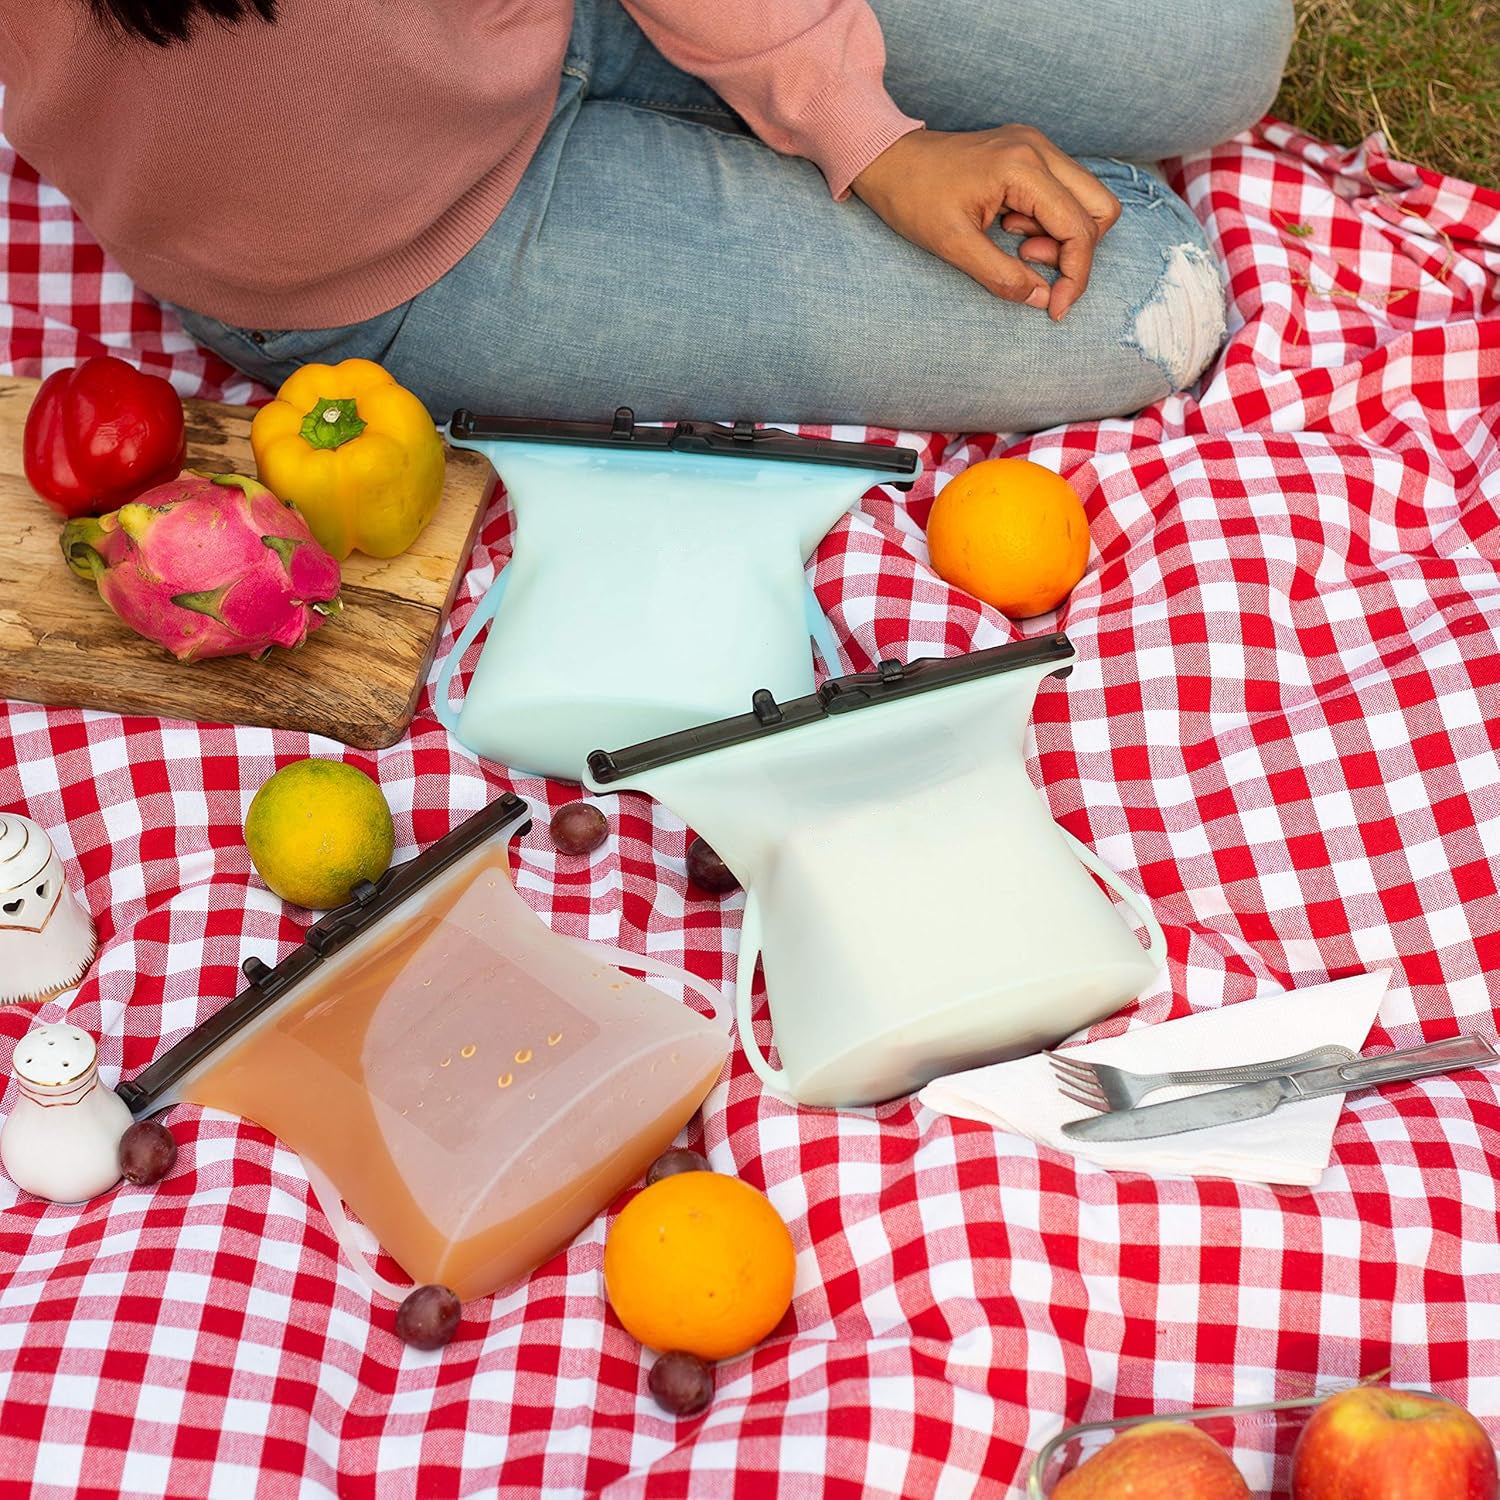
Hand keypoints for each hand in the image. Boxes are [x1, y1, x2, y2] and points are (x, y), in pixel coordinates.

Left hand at [851, 125, 1121, 319]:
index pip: (1080, 227)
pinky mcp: (1030, 153)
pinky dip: (1049, 221)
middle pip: (1100, 208)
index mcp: (1023, 167)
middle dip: (1075, 252)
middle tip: (1029, 264)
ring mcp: (1037, 146)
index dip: (1075, 275)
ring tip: (1016, 245)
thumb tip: (1043, 299)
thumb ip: (1001, 275)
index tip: (1056, 307)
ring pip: (1086, 201)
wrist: (889, 159)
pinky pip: (1063, 193)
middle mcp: (1039, 148)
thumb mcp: (953, 246)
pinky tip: (1010, 227)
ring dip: (1062, 236)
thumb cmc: (913, 197)